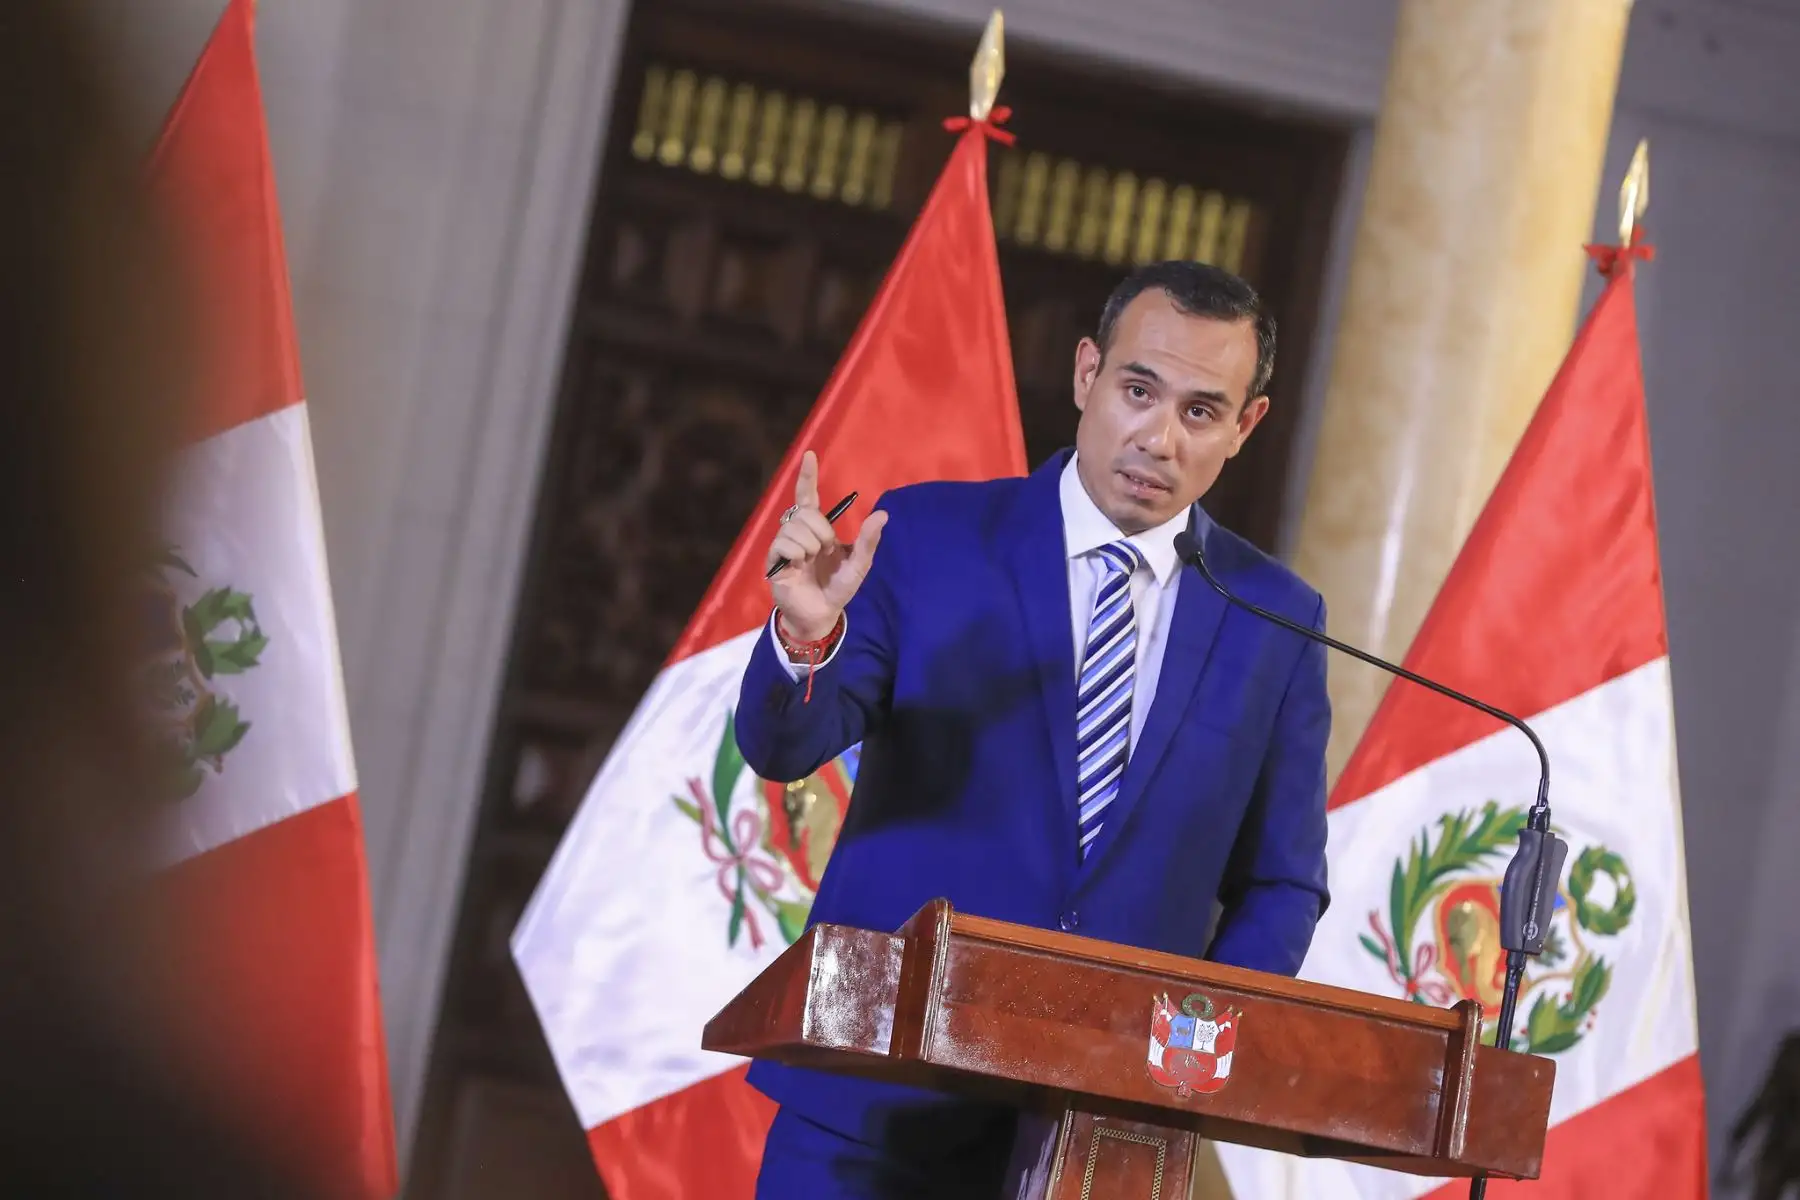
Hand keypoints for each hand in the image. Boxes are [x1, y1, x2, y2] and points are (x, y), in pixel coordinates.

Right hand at [766, 450, 886, 641]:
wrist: (822, 614)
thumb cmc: (838, 588)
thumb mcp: (859, 564)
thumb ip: (868, 540)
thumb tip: (883, 514)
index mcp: (816, 529)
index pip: (808, 495)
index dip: (807, 475)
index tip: (809, 454)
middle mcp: (797, 532)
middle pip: (806, 512)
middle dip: (822, 531)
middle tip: (826, 551)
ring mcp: (783, 545)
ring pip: (795, 527)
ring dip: (811, 545)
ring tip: (812, 561)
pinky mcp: (773, 561)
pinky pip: (784, 544)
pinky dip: (797, 554)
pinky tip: (799, 566)